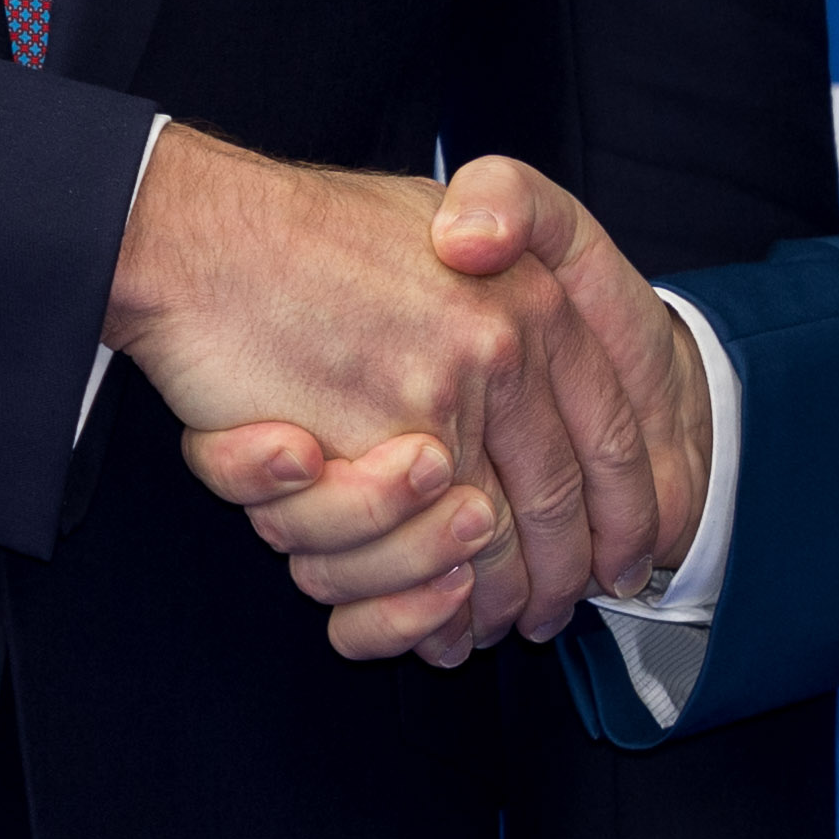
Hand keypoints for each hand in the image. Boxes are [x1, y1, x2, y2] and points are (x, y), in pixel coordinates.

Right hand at [109, 133, 668, 644]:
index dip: (630, 507)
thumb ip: (498, 256)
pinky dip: (424, 607)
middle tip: (552, 614)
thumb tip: (533, 321)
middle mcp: (503, 350)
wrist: (207, 234)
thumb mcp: (440, 212)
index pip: (611, 431)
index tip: (630, 555)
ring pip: (486, 544)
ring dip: (485, 600)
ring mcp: (438, 403)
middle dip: (560, 576)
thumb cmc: (308, 228)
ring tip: (487, 626)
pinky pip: (417, 557)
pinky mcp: (372, 453)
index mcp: (535, 296)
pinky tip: (435, 619)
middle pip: (557, 502)